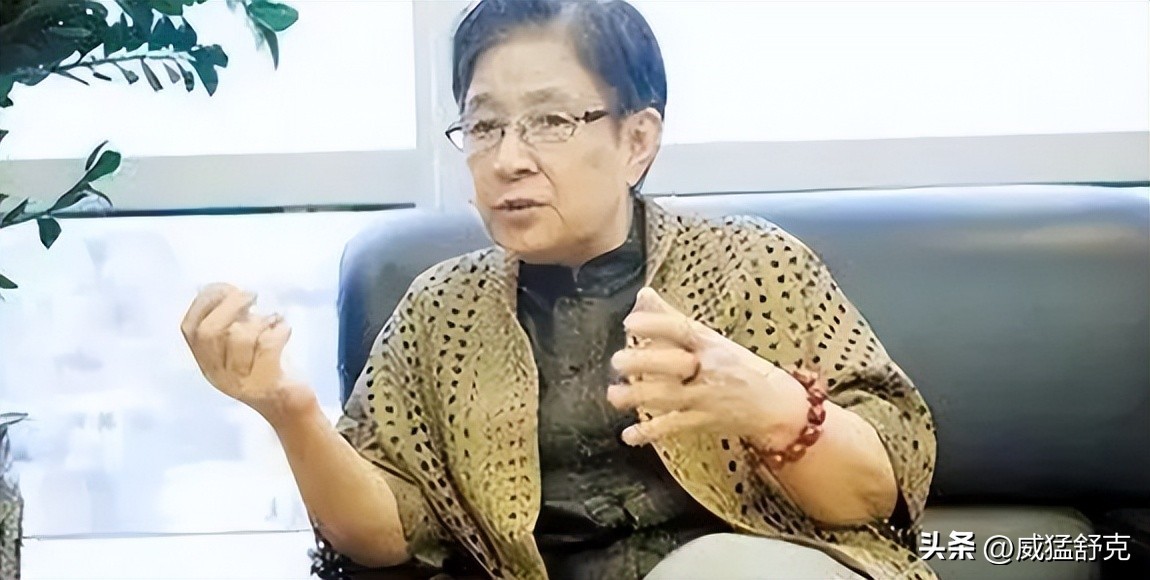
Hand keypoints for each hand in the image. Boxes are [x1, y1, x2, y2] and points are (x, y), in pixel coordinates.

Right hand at [180, 283, 312, 420]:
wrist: (291, 410)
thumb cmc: (268, 370)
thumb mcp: (242, 348)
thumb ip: (233, 325)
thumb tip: (231, 291)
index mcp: (207, 362)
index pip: (189, 328)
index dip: (204, 302)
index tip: (226, 288)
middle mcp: (217, 374)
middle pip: (209, 332)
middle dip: (230, 305)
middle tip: (252, 295)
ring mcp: (240, 382)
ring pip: (239, 338)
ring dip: (260, 319)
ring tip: (273, 318)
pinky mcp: (265, 384)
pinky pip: (267, 347)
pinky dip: (278, 330)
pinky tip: (284, 328)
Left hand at [608, 287, 809, 446]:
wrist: (776, 406)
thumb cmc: (737, 366)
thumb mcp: (711, 339)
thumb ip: (673, 319)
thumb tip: (644, 294)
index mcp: (711, 343)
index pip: (683, 329)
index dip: (657, 324)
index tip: (630, 322)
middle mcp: (709, 369)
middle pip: (674, 364)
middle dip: (644, 362)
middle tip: (617, 361)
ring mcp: (706, 398)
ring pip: (669, 397)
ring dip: (639, 396)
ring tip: (613, 395)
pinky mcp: (703, 422)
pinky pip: (674, 427)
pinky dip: (651, 433)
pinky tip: (628, 435)